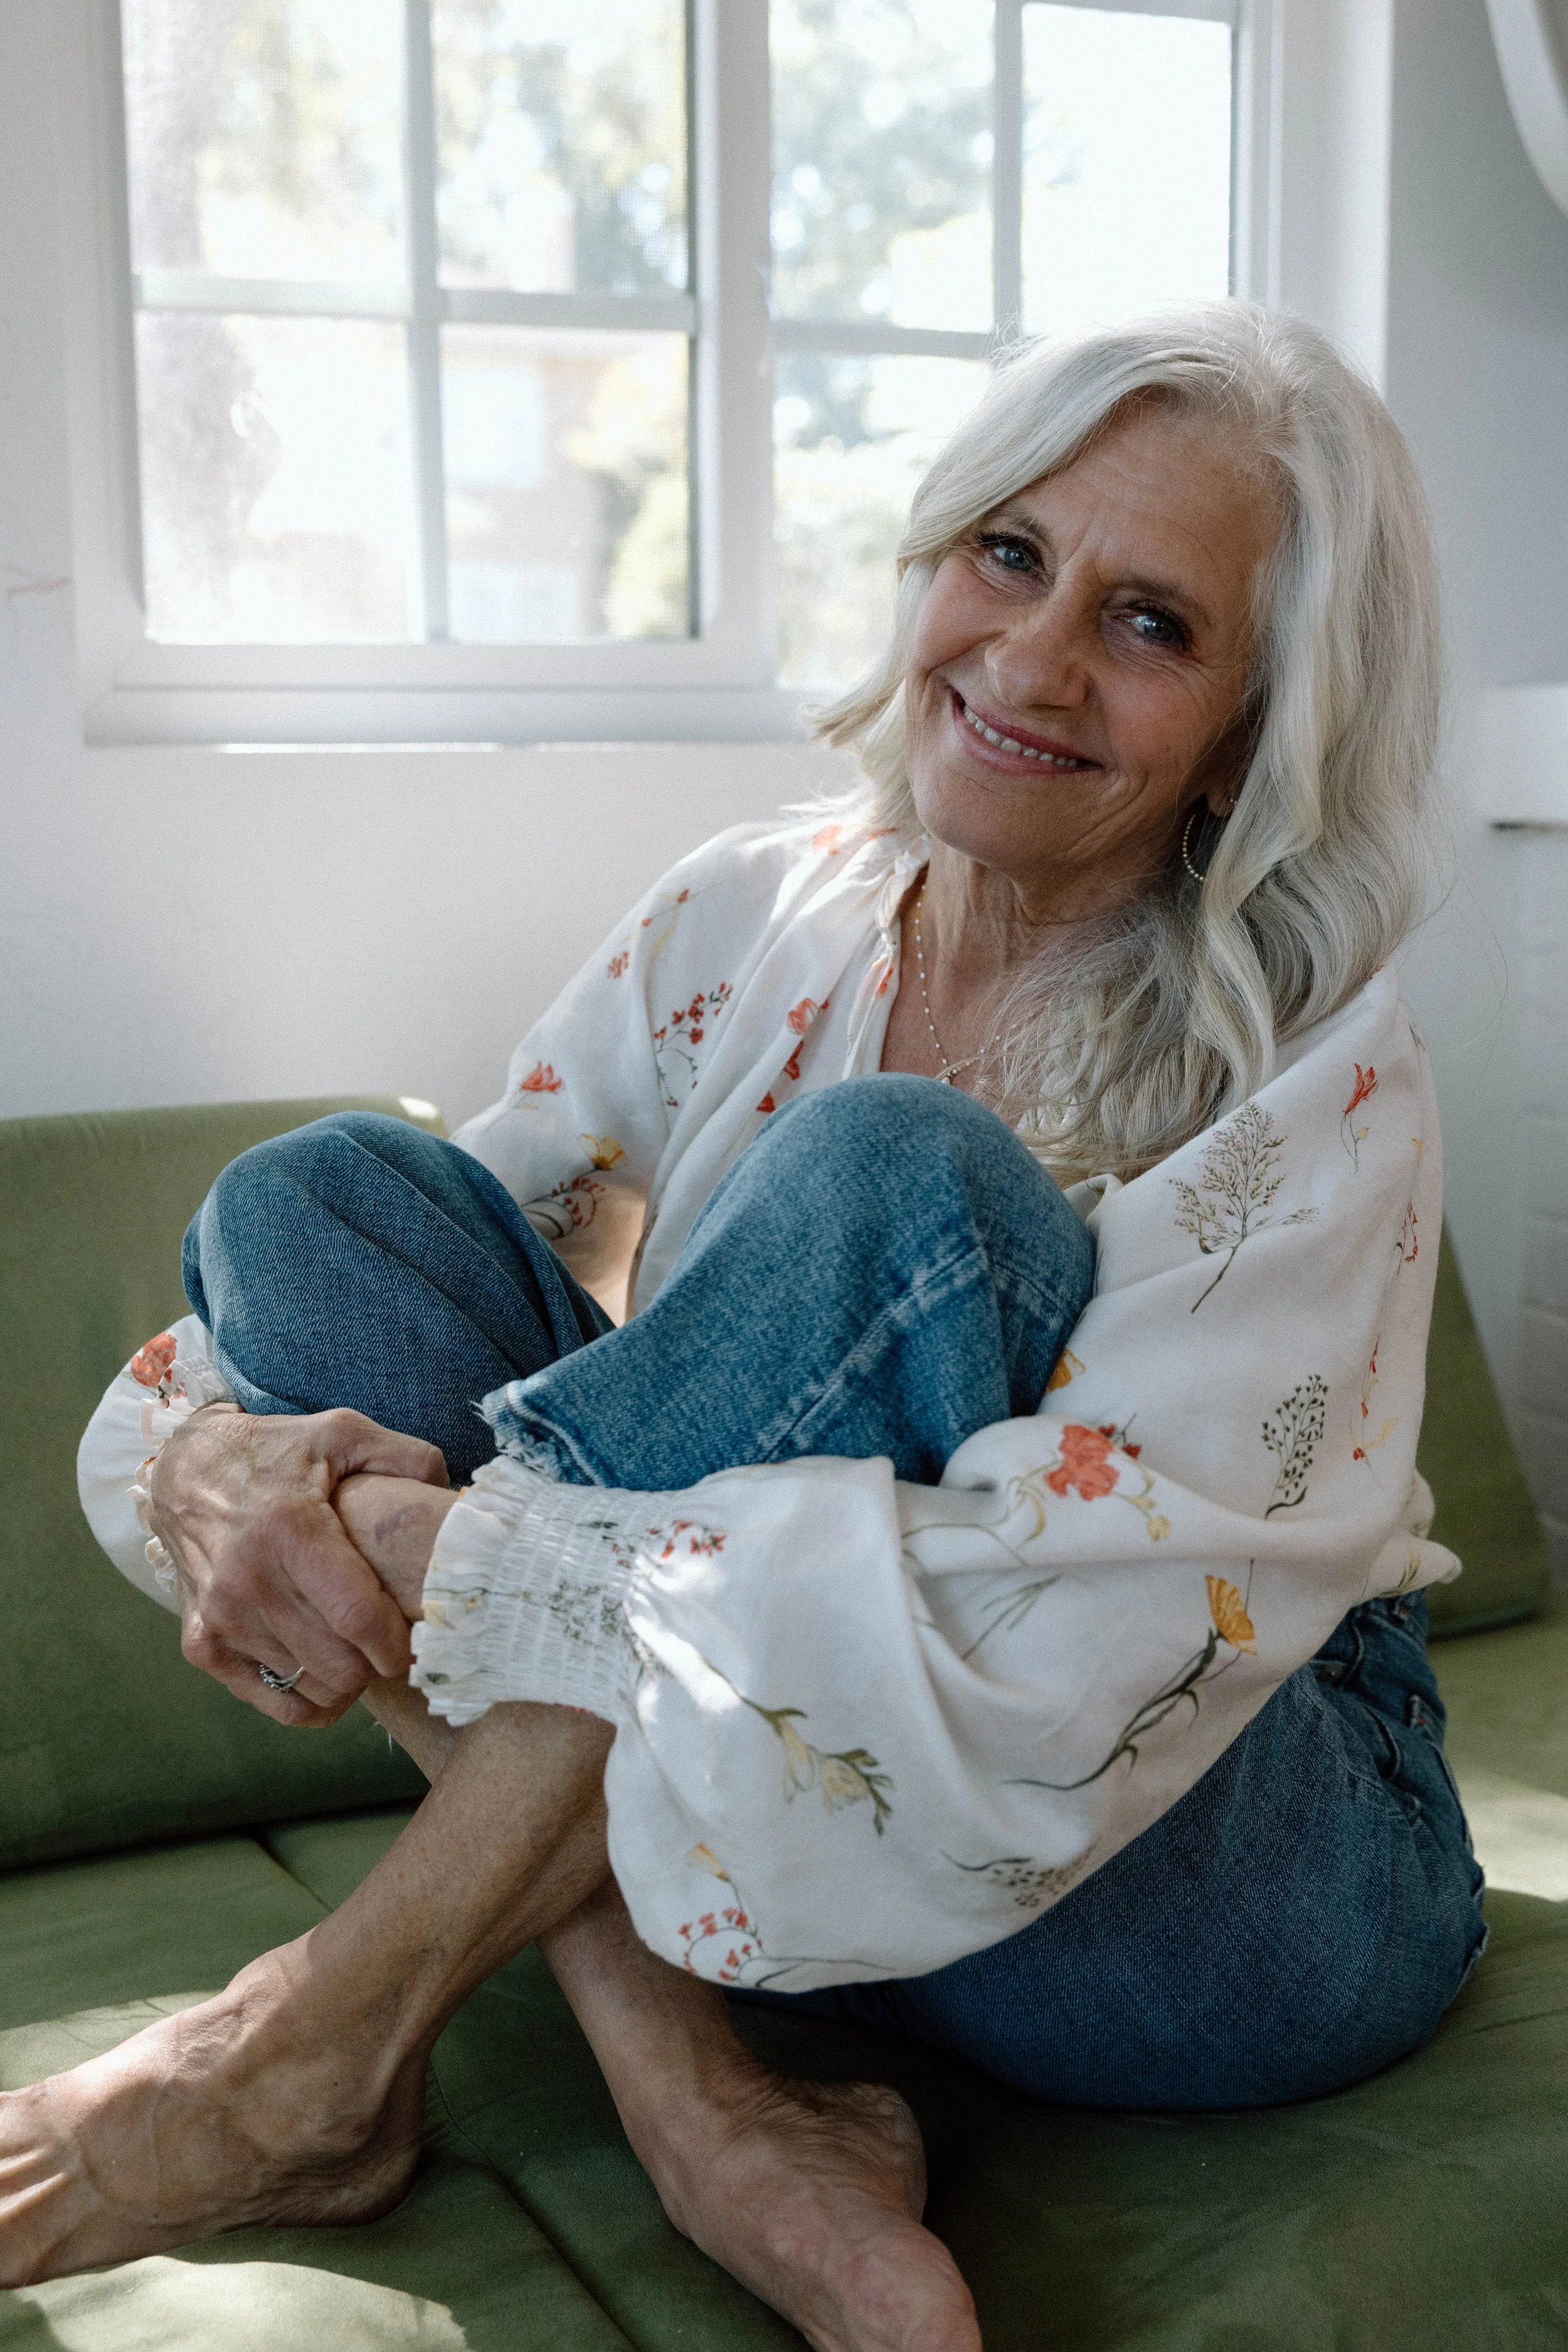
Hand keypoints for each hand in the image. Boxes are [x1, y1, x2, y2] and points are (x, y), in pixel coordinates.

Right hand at [147, 1404, 448, 1725]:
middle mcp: (249, 1580)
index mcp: (291, 1530)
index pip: (357, 1617)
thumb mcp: (344, 1432)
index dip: (397, 1643)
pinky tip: (325, 1680)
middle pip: (337, 1664)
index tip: (418, 1640)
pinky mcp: (200, 1642)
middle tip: (391, 1643)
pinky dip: (302, 1700)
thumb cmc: (277, 1452)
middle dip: (376, 1664)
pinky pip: (264, 1700)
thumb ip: (407, 1457)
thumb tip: (451, 1497)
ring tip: (357, 1648)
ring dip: (342, 1678)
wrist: (186, 1470)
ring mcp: (220, 1617)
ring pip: (307, 1685)